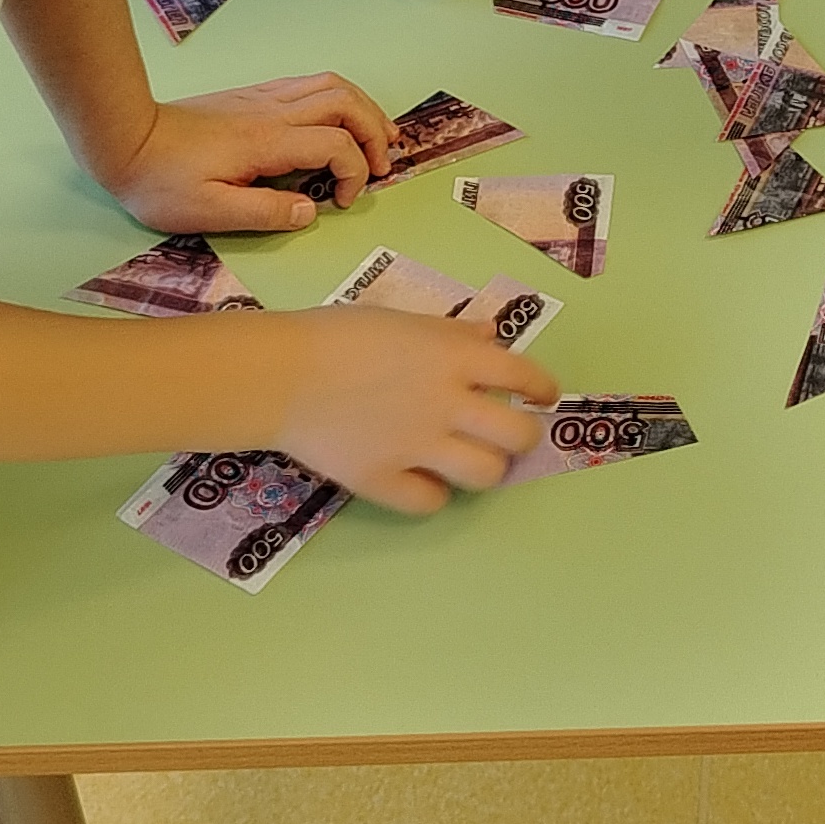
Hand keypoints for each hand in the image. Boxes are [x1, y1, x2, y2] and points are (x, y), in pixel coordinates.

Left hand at [89, 73, 394, 234]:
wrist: (125, 139)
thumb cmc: (162, 182)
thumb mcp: (210, 212)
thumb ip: (265, 213)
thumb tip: (309, 211)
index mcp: (268, 142)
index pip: (337, 144)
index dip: (354, 173)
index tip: (338, 202)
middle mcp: (273, 112)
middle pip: (346, 102)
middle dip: (375, 131)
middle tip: (381, 165)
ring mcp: (263, 98)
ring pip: (331, 85)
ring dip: (363, 108)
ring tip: (376, 137)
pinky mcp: (251, 95)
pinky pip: (309, 85)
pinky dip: (338, 99)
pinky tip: (336, 121)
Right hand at [274, 306, 557, 510]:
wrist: (281, 372)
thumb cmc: (339, 333)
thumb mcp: (403, 320)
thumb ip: (452, 333)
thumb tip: (491, 337)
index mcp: (455, 358)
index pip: (524, 376)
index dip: (542, 389)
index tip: (543, 396)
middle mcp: (447, 404)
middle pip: (517, 435)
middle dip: (522, 437)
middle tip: (508, 435)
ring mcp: (417, 447)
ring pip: (484, 474)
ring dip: (485, 468)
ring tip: (468, 460)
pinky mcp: (383, 480)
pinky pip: (430, 503)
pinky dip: (433, 494)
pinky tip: (422, 480)